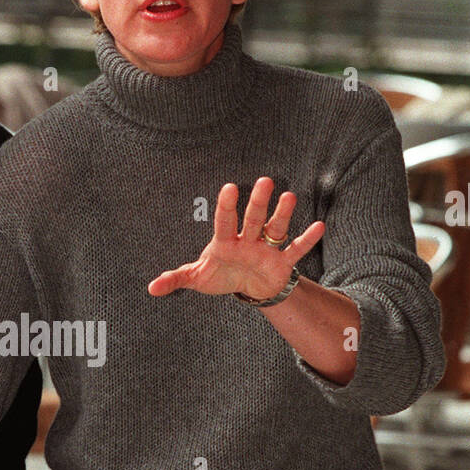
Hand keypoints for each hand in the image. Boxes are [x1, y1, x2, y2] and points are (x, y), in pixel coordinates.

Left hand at [148, 177, 324, 300]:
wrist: (248, 288)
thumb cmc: (221, 275)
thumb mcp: (198, 278)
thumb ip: (177, 278)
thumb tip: (151, 288)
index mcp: (225, 242)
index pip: (225, 222)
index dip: (226, 207)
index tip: (229, 188)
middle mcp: (248, 240)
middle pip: (253, 219)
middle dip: (257, 202)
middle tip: (265, 181)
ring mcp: (266, 249)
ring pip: (275, 228)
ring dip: (283, 214)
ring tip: (289, 196)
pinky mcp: (282, 263)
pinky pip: (296, 250)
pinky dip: (306, 240)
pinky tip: (319, 227)